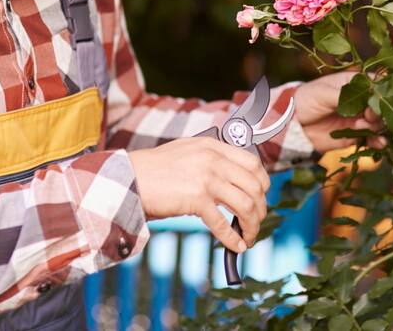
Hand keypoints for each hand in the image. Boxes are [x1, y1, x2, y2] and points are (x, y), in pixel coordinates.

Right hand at [129, 138, 269, 252]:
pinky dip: (233, 238)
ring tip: (248, 236)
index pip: (252, 162)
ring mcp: (206, 178)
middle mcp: (212, 159)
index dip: (263, 182)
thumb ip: (211, 159)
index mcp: (212, 146)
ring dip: (251, 225)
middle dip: (260, 208)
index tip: (261, 196)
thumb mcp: (187, 152)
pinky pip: (223, 223)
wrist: (129, 179)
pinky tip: (236, 246)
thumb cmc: (155, 170)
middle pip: (254, 186)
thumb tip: (234, 180)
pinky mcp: (196, 199)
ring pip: (245, 205)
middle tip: (256, 221)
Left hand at [294, 72, 384, 152]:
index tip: (377, 100)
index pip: (376, 84)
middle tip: (368, 116)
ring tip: (362, 128)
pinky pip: (372, 139)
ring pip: (379, 123)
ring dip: (377, 127)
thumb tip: (368, 98)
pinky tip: (378, 144)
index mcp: (354, 83)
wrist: (292, 124)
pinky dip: (378, 142)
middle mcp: (360, 100)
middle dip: (379, 112)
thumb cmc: (306, 99)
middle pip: (381, 105)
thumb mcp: (324, 93)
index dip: (381, 92)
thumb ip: (345, 96)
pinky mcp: (356, 135)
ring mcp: (359, 118)